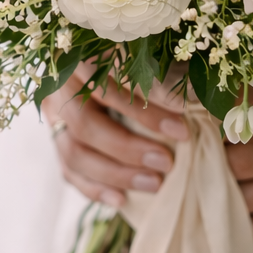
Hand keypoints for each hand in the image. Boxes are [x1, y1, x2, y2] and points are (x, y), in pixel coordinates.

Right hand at [41, 62, 188, 208]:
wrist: (103, 60)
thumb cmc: (138, 52)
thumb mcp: (148, 52)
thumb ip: (165, 73)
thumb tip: (198, 101)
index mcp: (79, 54)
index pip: (107, 84)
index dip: (144, 106)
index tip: (182, 124)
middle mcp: (60, 85)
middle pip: (85, 123)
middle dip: (128, 147)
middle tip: (167, 162)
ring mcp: (53, 114)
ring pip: (74, 152)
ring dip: (116, 173)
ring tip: (154, 183)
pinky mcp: (57, 138)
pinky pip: (69, 170)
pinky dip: (95, 188)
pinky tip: (122, 199)